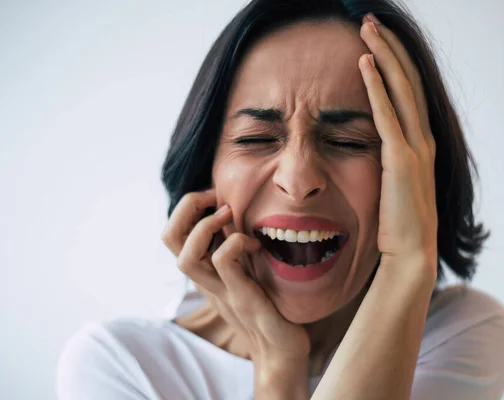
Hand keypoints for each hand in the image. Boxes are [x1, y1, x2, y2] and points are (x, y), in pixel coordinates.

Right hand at [161, 189, 310, 365]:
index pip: (174, 234)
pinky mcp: (242, 298)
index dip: (187, 207)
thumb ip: (238, 250)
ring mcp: (222, 291)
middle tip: (216, 196)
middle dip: (186, 207)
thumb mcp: (249, 271)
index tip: (216, 195)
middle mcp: (207, 280)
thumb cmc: (271, 308)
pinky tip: (256, 244)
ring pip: (184, 258)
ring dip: (204, 226)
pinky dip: (235, 242)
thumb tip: (242, 218)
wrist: (282, 352)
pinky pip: (222, 263)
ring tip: (229, 213)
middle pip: (168, 239)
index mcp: (206, 271)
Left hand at [359, 14, 437, 278]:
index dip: (395, 62)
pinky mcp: (401, 162)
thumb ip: (388, 161)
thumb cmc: (396, 226)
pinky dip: (378, 88)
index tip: (376, 41)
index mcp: (420, 145)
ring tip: (367, 27)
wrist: (410, 256)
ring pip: (401, 90)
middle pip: (408, 81)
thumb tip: (371, 148)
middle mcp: (423, 140)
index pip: (408, 92)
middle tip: (370, 20)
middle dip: (390, 47)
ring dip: (384, 55)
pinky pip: (388, 116)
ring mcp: (415, 149)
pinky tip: (366, 64)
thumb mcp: (393, 185)